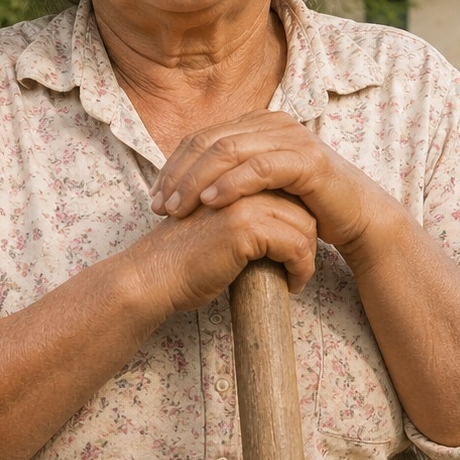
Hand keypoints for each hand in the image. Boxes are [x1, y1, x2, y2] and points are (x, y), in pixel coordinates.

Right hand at [122, 192, 318, 314]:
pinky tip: (292, 284)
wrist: (153, 277)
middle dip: (307, 239)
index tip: (299, 250)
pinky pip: (295, 245)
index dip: (299, 220)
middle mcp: (241, 180)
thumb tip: (293, 222)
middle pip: (302, 205)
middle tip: (300, 266)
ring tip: (296, 276)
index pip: (288, 190)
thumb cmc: (185, 259)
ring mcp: (244, 200)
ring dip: (306, 257)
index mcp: (235, 175)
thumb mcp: (220, 224)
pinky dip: (300, 268)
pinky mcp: (245, 225)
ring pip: (304, 225)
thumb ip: (249, 213)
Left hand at [149, 110, 401, 256]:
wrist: (356, 216)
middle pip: (210, 141)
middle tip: (160, 206)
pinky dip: (232, 184)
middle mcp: (273, 123)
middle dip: (179, 175)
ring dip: (198, 180)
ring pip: (230, 151)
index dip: (173, 166)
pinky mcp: (307, 160)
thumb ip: (231, 176)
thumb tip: (185, 187)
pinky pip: (260, 168)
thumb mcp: (261, 187)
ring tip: (179, 208)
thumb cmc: (305, 205)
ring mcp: (291, 138)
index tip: (155, 199)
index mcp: (257, 124)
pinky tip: (213, 203)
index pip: (202, 137)